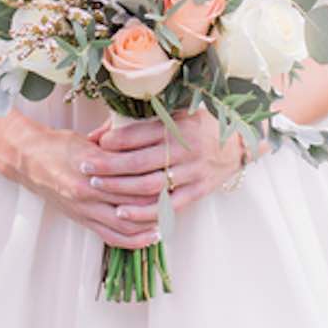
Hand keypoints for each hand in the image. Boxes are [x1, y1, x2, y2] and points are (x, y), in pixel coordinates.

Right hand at [15, 122, 165, 249]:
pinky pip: (112, 237)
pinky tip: (150, 236)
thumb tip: (146, 142)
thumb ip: (116, 144)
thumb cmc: (59, 145)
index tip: (175, 174)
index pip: (133, 177)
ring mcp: (85, 209)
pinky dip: (134, 239)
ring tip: (171, 218)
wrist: (28, 160)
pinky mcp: (82, 221)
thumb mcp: (89, 138)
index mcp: (92, 166)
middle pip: (134, 202)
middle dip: (160, 202)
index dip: (157, 177)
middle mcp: (88, 191)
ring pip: (126, 224)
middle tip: (181, 197)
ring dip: (151, 224)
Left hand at [80, 109, 245, 232]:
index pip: (140, 134)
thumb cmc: (202, 124)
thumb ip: (140, 123)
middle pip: (139, 162)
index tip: (95, 144)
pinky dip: (144, 212)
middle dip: (109, 167)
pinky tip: (123, 213)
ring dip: (121, 189)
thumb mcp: (176, 114)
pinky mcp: (198, 191)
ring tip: (98, 188)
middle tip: (85, 168)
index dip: (115, 141)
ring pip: (150, 186)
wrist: (242, 141)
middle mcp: (186, 150)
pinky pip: (168, 206)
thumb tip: (99, 134)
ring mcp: (193, 173)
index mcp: (179, 126)